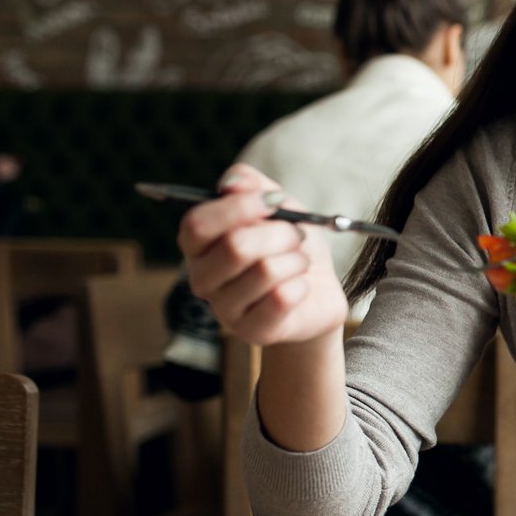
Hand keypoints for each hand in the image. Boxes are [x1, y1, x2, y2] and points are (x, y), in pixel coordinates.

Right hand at [178, 163, 349, 346]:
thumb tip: (229, 184)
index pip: (197, 224)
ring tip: (299, 262)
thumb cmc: (289, 243)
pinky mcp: (252, 331)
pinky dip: (302, 285)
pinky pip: (282, 299)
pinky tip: (300, 287)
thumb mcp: (275, 205)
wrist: (318, 290)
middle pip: (235, 246)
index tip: (275, 201)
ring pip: (265, 271)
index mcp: (197, 245)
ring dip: (296, 259)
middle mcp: (201, 278)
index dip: (239, 208)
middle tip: (297, 235)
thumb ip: (249, 184)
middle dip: (280, 233)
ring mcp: (224, 309)